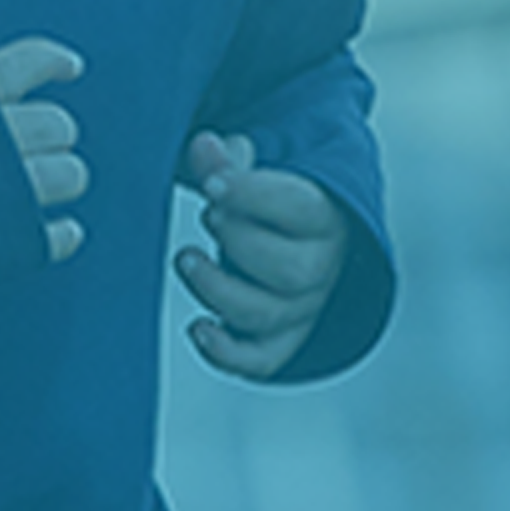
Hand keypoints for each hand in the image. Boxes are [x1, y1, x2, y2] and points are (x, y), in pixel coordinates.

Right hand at [0, 0, 86, 262]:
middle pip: (58, 124)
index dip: (54, 61)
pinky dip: (60, 235)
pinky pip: (54, 236)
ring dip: (61, 179)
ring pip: (69, 175)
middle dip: (52, 133)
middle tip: (36, 143)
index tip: (70, 68)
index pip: (29, 60)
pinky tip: (54, 232)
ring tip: (40, 187)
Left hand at [176, 130, 344, 378]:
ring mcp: (302, 309)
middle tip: (209, 217)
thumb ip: (228, 163)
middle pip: (291, 270)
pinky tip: (199, 328)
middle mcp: (321, 268)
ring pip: (268, 315)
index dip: (254, 196)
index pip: (300, 208)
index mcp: (324, 218)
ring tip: (185, 259)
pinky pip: (260, 361)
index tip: (213, 185)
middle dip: (241, 243)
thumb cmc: (271, 206)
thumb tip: (204, 148)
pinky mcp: (281, 341)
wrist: (296, 243)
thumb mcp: (254, 176)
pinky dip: (227, 353)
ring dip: (219, 291)